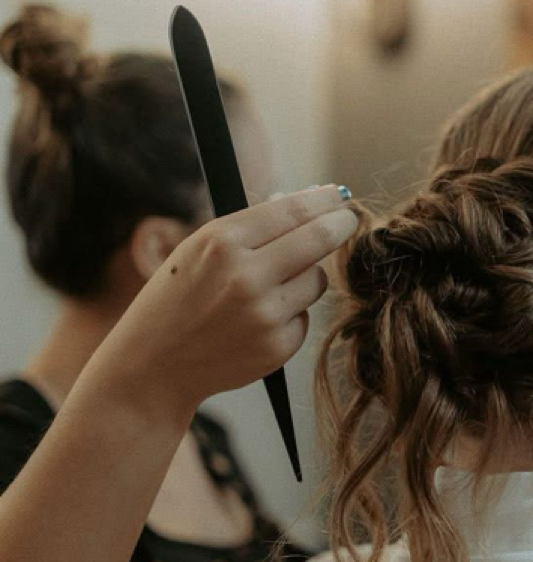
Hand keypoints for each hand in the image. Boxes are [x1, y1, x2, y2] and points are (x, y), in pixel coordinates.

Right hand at [93, 185, 357, 419]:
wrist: (155, 365)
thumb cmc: (179, 298)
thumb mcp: (200, 250)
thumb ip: (253, 229)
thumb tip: (312, 203)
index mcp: (222, 242)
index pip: (292, 210)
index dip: (325, 200)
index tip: (340, 196)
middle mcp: (246, 276)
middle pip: (319, 240)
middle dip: (340, 224)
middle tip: (348, 219)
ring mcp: (265, 315)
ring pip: (316, 281)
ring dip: (306, 276)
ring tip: (270, 286)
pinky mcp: (278, 347)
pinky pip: (305, 317)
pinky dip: (291, 314)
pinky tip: (257, 322)